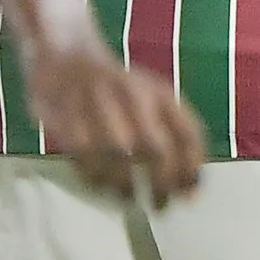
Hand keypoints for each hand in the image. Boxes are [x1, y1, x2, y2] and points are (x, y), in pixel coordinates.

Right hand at [19, 24, 206, 205]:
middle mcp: (133, 95)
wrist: (68, 54)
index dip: (192, 168)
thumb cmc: (121, 89)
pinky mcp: (67, 115)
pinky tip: (100, 184)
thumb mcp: (154, 99)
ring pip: (117, 154)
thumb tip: (191, 191)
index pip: (188, 133)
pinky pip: (83, 156)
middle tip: (160, 205)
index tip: (190, 196)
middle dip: (161, 182)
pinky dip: (93, 176)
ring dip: (124, 184)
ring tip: (127, 197)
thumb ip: (176, 139)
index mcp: (160, 92)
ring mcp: (99, 103)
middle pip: (156, 147)